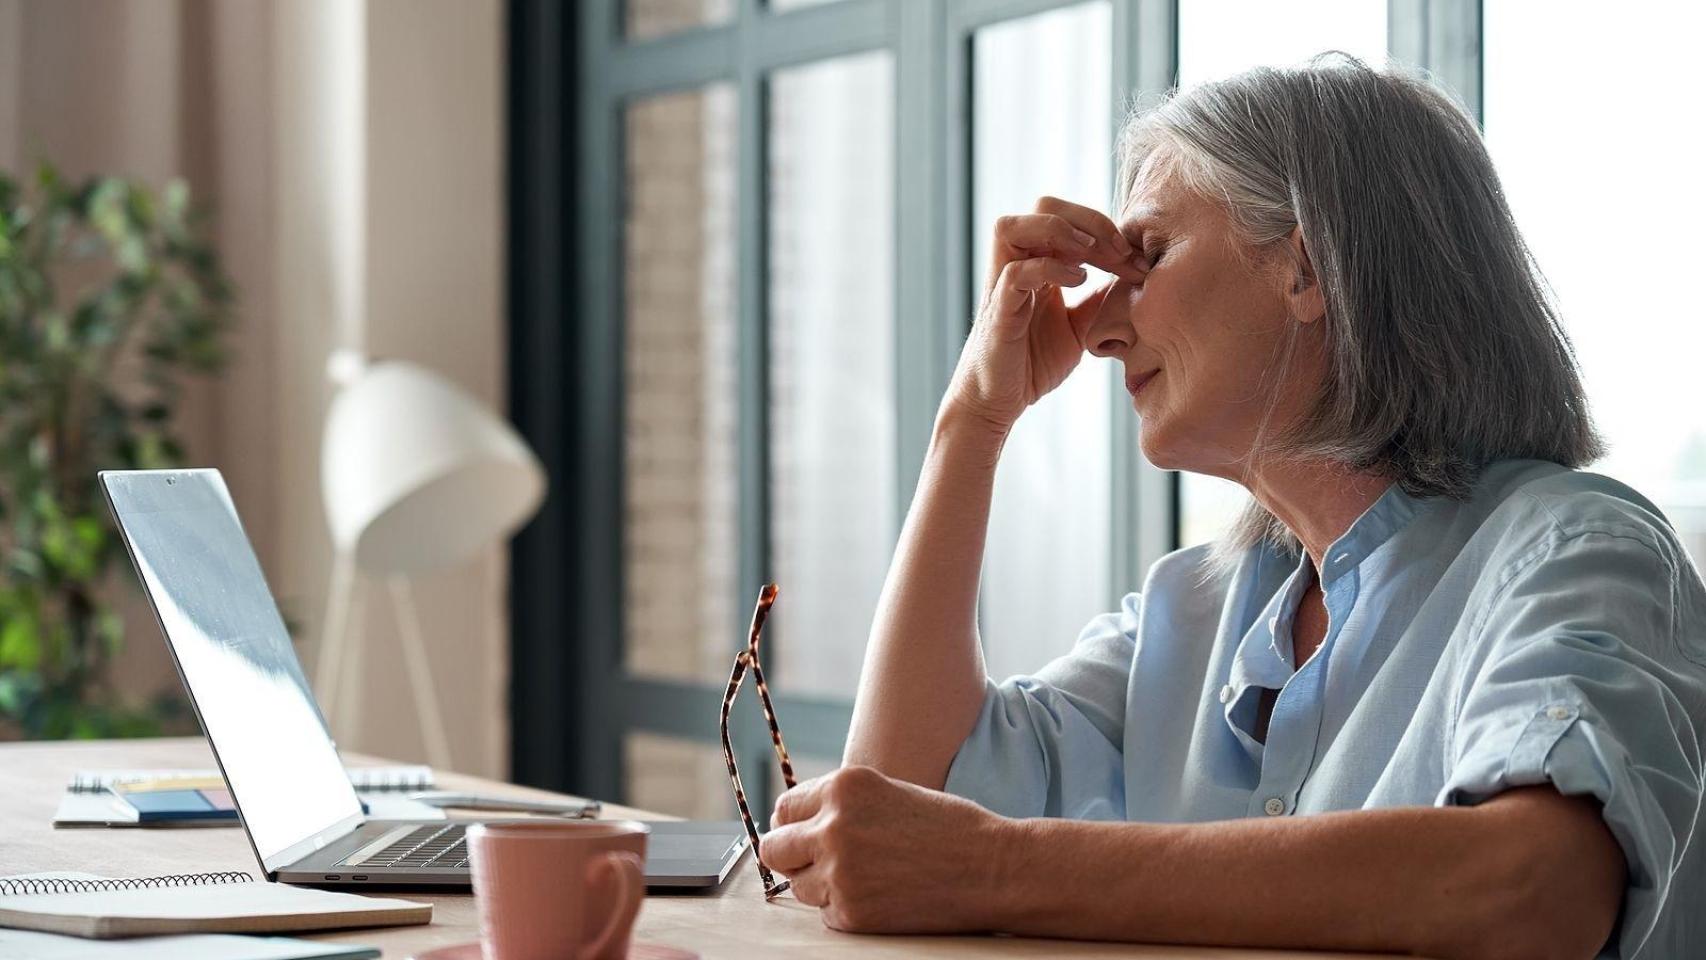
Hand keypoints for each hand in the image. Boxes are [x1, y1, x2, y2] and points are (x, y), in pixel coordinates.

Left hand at [762, 765, 1014, 933]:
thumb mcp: (886, 792)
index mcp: (843, 787)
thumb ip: (840, 804)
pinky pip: (825, 913)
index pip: (784, 809)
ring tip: (866, 877)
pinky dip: (845, 908)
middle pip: (775, 849)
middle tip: (817, 862)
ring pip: (799, 885)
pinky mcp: (851, 912)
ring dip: (821, 884)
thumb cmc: (947, 827)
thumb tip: (794, 825)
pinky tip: (881, 895)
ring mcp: (839, 872)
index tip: (804, 835)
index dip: (794, 825)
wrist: (992, 868)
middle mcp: (833, 826)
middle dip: (791, 856)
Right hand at [944, 195, 1149, 434]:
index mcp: (1038, 263)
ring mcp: (1003, 285)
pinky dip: (1049, 268)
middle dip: (1088, 220)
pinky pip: (1014, 273)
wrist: (999, 402)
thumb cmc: (1032, 363)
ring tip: (1091, 256)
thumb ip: (1099, 298)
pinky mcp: (998, 311)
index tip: (1137, 259)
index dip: (1107, 230)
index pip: (1070, 218)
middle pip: (1044, 206)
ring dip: (1059, 231)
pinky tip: (1077, 281)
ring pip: (1013, 226)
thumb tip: (1132, 277)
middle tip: (1119, 252)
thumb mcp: (1080, 326)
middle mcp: (1016, 265)